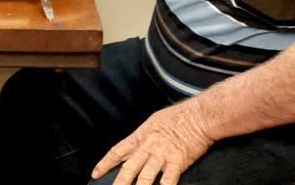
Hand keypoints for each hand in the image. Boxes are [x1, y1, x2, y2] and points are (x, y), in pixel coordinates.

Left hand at [91, 100, 214, 184]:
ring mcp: (162, 155)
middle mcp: (148, 147)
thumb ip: (143, 137)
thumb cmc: (178, 117)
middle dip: (118, 182)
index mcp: (141, 136)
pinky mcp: (177, 162)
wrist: (199, 116)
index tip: (96, 173)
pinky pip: (168, 179)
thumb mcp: (153, 122)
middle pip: (128, 168)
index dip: (105, 163)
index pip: (117, 151)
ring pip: (144, 176)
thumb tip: (134, 148)